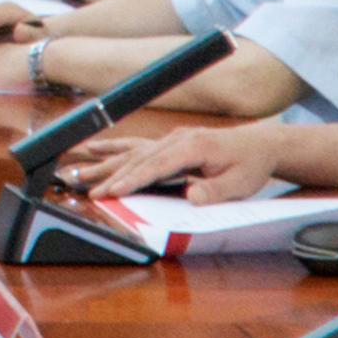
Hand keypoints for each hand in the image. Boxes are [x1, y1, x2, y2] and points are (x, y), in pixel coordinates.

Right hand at [79, 121, 283, 201]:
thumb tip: (192, 198)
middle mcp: (178, 139)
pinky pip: (136, 145)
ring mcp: (171, 139)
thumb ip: (215, 191)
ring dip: (105, 163)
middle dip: (111, 175)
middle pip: (138, 158)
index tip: (114, 190)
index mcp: (194, 146)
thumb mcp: (240, 183)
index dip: (134, 178)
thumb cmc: (250, 165)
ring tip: (77, 172)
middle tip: (89, 191)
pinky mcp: (169, 142)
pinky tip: (93, 149)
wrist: (261, 144)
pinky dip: (113, 148)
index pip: (157, 164)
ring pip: (132, 152)